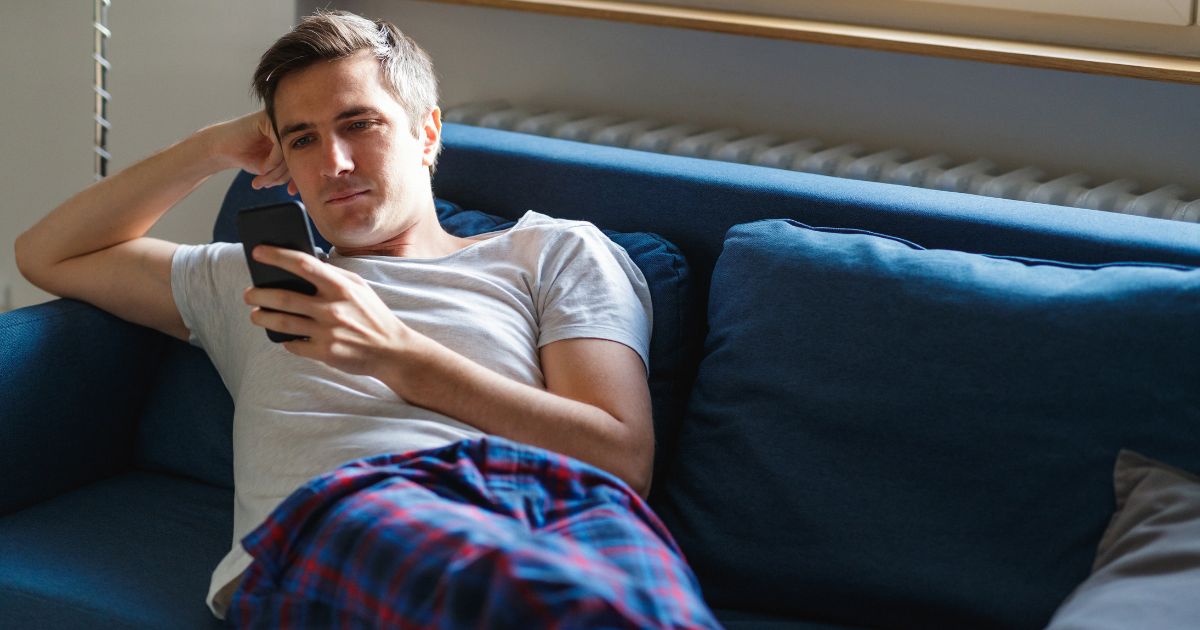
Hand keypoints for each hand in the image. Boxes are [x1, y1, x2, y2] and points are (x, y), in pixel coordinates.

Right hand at [203, 111, 296, 194]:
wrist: (220, 148)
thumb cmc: (247, 156)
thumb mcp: (274, 168)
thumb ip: (291, 170)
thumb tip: (313, 180)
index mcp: (293, 137)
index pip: (305, 158)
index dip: (298, 177)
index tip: (291, 192)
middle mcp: (288, 127)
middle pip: (298, 155)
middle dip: (283, 176)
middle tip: (268, 185)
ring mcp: (279, 120)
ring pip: (290, 151)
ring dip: (277, 172)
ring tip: (263, 180)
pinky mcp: (268, 119)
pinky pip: (280, 145)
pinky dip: (272, 161)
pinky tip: (262, 167)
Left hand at [242, 245, 423, 378]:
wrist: (392, 350)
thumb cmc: (372, 315)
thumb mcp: (359, 287)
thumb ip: (334, 275)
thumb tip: (302, 265)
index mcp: (341, 287)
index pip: (303, 264)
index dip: (277, 256)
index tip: (257, 252)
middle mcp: (333, 308)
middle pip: (284, 296)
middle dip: (259, 293)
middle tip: (249, 293)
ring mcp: (328, 332)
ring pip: (282, 322)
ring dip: (263, 317)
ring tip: (256, 314)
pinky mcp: (325, 353)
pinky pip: (294, 345)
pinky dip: (285, 340)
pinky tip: (283, 335)